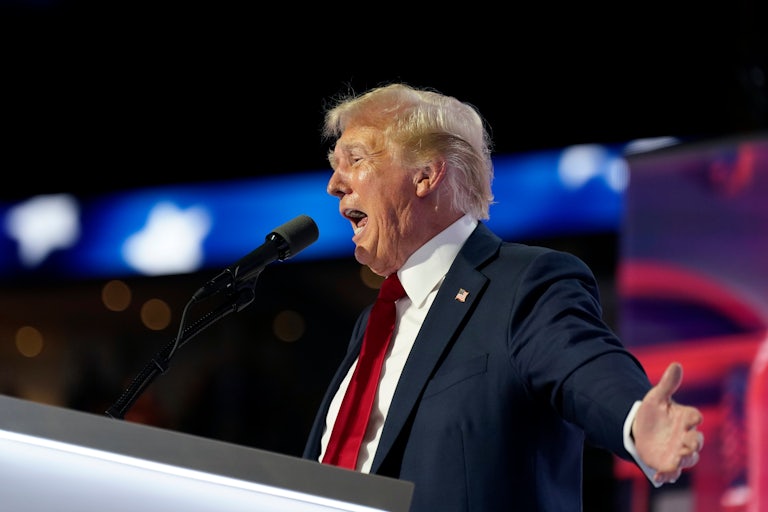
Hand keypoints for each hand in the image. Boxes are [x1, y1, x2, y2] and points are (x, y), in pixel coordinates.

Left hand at [632, 362, 704, 483]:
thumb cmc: (653, 412)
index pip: (694, 417)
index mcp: (685, 418)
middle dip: (693, 444)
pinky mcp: (668, 463)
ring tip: (676, 461)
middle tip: (687, 444)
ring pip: (688, 458)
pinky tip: (659, 477)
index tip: (693, 418)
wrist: (640, 429)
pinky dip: (667, 475)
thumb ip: (667, 384)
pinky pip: (672, 472)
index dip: (694, 417)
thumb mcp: (656, 397)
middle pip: (696, 441)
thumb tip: (676, 365)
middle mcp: (686, 436)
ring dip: (684, 460)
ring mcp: (678, 451)